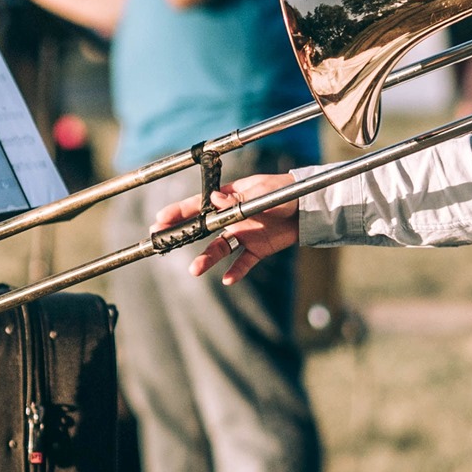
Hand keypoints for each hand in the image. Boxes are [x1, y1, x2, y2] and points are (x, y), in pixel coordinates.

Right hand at [150, 172, 301, 284]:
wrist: (310, 208)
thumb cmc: (285, 192)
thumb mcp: (261, 192)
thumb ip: (237, 200)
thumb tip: (211, 199)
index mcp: (230, 198)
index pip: (199, 204)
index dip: (179, 212)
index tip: (160, 219)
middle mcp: (232, 217)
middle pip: (202, 228)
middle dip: (182, 234)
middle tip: (161, 241)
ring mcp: (244, 233)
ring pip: (219, 248)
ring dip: (206, 258)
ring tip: (194, 269)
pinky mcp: (257, 249)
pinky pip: (243, 262)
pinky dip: (236, 271)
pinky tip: (228, 279)